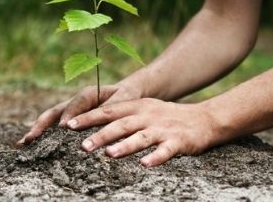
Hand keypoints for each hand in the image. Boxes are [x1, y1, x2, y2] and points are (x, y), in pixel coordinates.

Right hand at [17, 83, 141, 145]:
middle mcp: (75, 102)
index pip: (76, 104)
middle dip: (41, 125)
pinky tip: (33, 148)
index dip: (69, 115)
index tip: (64, 128)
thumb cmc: (127, 97)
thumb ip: (110, 109)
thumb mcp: (123, 100)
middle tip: (30, 138)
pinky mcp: (70, 121)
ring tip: (23, 144)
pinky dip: (44, 136)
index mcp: (88, 94)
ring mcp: (70, 112)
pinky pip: (55, 128)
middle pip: (54, 112)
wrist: (127, 94)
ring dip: (37, 131)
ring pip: (50, 120)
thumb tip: (97, 123)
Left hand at [65, 98, 216, 166]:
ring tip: (109, 155)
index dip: (88, 117)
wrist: (204, 119)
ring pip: (141, 137)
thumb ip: (121, 116)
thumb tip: (92, 126)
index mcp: (137, 107)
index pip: (108, 111)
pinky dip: (155, 157)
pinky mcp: (178, 141)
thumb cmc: (166, 117)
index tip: (68, 125)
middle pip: (121, 124)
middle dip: (101, 135)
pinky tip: (145, 165)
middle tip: (82, 146)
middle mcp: (147, 115)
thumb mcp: (144, 110)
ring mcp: (163, 128)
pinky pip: (165, 150)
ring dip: (124, 146)